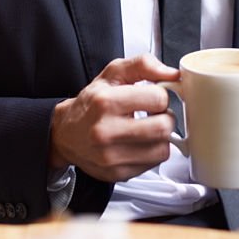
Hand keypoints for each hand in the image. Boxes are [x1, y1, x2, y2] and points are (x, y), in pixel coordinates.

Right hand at [49, 54, 178, 183]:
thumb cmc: (91, 103)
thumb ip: (144, 65)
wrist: (65, 133)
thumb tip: (172, 74)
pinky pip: (152, 164)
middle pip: (163, 127)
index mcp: (106, 102)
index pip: (158, 99)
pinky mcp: (116, 173)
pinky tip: (138, 143)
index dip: (161, 95)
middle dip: (165, 118)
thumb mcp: (113, 74)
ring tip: (147, 129)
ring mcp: (110, 156)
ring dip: (161, 138)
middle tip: (155, 115)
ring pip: (162, 150)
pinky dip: (151, 153)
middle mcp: (105, 131)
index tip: (153, 97)